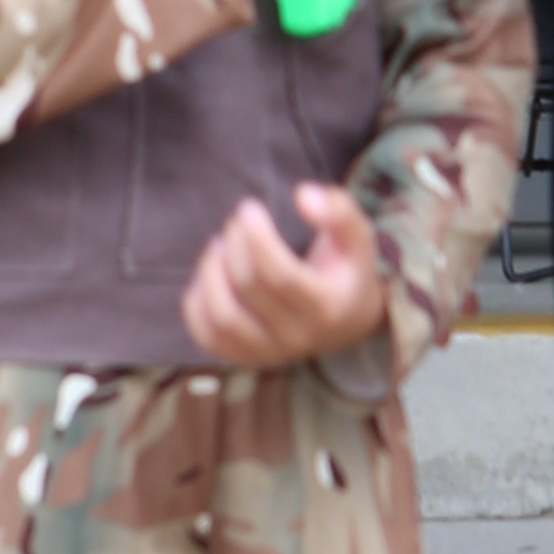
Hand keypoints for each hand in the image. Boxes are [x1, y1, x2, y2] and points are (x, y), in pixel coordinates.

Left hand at [180, 182, 390, 367]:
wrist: (347, 320)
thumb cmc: (348, 269)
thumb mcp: (357, 237)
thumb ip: (339, 210)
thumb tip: (302, 195)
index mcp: (327, 307)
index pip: (281, 276)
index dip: (257, 239)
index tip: (249, 207)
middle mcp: (298, 337)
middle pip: (249, 288)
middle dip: (235, 245)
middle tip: (236, 221)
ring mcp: (269, 353)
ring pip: (223, 318)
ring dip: (210, 272)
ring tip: (218, 245)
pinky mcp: (246, 358)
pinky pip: (207, 337)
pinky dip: (196, 304)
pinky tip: (209, 275)